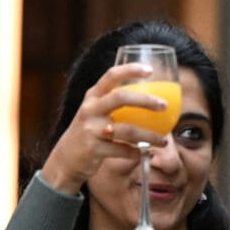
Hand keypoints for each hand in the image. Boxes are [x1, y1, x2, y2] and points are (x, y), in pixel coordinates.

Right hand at [36, 63, 170, 194]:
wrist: (66, 159)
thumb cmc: (89, 132)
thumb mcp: (95, 112)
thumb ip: (114, 103)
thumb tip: (153, 97)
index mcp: (92, 97)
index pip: (111, 76)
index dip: (130, 70)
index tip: (150, 70)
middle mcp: (90, 110)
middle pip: (121, 98)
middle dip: (146, 101)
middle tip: (164, 105)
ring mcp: (91, 130)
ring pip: (127, 130)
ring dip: (150, 136)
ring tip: (163, 140)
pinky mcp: (93, 150)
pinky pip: (123, 150)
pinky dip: (136, 152)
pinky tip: (142, 152)